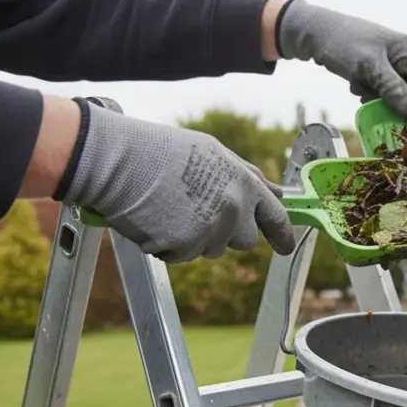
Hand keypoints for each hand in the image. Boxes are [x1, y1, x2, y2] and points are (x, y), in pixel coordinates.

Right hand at [61, 104, 295, 261]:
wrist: (120, 160)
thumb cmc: (162, 151)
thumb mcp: (213, 153)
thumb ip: (246, 177)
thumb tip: (275, 194)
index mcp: (245, 183)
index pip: (276, 218)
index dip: (283, 236)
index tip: (286, 247)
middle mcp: (234, 209)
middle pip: (244, 241)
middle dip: (226, 233)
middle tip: (197, 212)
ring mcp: (210, 230)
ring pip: (211, 249)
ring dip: (194, 237)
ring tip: (170, 207)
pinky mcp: (185, 247)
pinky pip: (182, 256)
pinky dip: (169, 245)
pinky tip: (156, 219)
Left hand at [276, 0, 406, 116]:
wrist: (312, 33)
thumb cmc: (343, 44)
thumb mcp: (370, 68)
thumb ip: (393, 89)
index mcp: (406, 50)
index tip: (401, 118)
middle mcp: (399, 55)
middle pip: (405, 90)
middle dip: (387, 98)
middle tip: (370, 97)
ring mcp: (385, 60)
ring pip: (388, 91)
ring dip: (373, 94)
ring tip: (359, 85)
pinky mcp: (371, 66)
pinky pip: (375, 86)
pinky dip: (364, 89)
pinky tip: (354, 81)